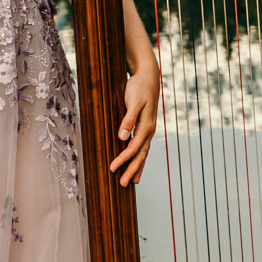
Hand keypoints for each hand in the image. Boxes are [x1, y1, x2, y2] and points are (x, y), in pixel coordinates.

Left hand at [108, 51, 160, 186]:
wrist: (148, 77)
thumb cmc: (139, 87)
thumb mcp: (133, 101)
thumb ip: (128, 119)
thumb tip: (122, 137)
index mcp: (146, 126)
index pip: (134, 147)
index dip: (123, 159)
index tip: (112, 168)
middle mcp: (149, 130)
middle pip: (141, 155)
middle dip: (132, 170)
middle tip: (123, 185)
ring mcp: (148, 129)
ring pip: (143, 152)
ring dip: (137, 166)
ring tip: (132, 181)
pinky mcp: (145, 126)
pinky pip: (142, 145)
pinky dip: (138, 156)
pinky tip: (134, 163)